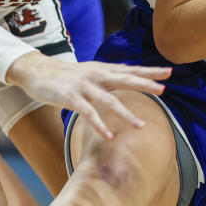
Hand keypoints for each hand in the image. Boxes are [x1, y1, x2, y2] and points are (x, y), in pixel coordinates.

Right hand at [6, 51, 170, 139]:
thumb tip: (131, 74)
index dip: (150, 70)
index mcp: (103, 69)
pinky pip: (87, 113)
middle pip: (124, 79)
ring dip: (125, 114)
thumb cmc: (66, 74)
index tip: (169, 72)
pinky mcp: (70, 97)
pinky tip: (109, 135)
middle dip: (144, 84)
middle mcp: (96, 75)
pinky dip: (99, 125)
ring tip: (141, 126)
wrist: (36, 70)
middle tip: (163, 89)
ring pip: (108, 101)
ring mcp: (83, 86)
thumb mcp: (91, 71)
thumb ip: (109, 74)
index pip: (131, 69)